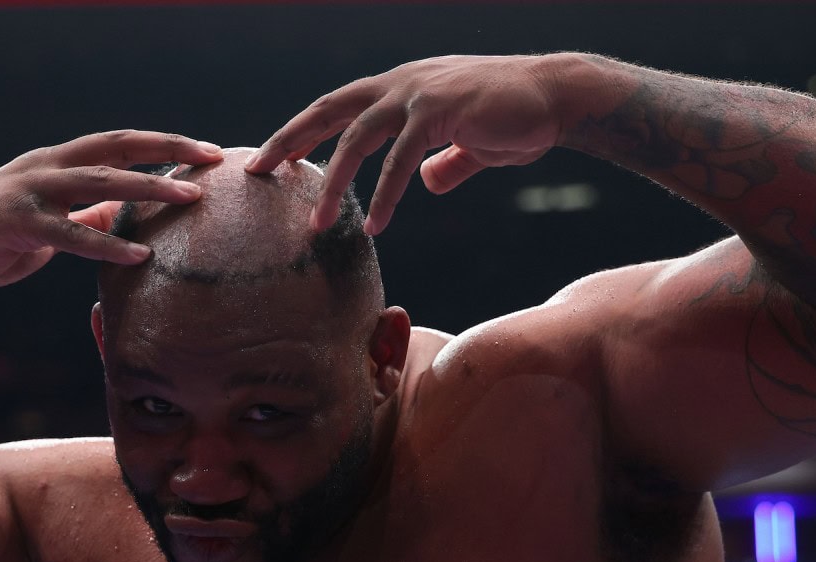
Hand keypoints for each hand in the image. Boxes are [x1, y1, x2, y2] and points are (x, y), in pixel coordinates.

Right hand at [0, 130, 222, 294]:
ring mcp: (29, 192)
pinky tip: (139, 255)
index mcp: (56, 162)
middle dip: (167, 149)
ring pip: (98, 182)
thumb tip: (128, 213)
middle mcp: (45, 167)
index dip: (163, 143)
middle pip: (115, 148)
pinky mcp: (16, 224)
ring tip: (187, 197)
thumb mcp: (50, 222)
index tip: (205, 151)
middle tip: (210, 159)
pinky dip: (107, 244)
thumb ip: (87, 214)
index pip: (118, 143)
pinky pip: (70, 234)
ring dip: (147, 187)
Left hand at [246, 55, 565, 233]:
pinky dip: (387, 194)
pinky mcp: (442, 111)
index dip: (304, 130)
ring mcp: (420, 93)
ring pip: (359, 137)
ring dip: (335, 182)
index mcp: (401, 87)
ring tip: (318, 223)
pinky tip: (377, 225)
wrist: (559, 98)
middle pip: (329, 110)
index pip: (338, 106)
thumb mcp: (469, 143)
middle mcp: (401, 83)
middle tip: (257, 172)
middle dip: (289, 141)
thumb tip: (427, 184)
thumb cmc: (515, 118)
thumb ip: (444, 162)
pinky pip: (403, 159)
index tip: (274, 158)